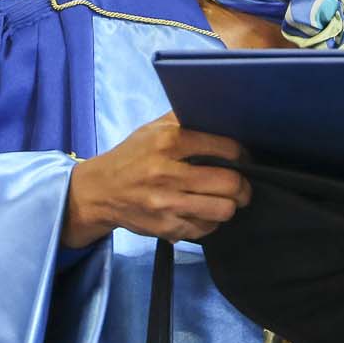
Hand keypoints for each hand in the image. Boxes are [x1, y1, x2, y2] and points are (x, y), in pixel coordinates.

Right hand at [63, 113, 251, 246]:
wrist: (100, 191)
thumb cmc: (132, 156)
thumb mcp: (153, 128)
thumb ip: (185, 119)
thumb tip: (220, 114)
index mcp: (167, 141)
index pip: (224, 147)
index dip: (240, 153)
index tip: (241, 157)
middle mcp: (167, 173)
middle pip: (229, 183)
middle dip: (243, 184)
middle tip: (242, 182)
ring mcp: (166, 204)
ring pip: (223, 209)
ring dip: (232, 204)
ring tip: (228, 198)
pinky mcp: (166, 228)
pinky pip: (206, 228)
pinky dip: (211, 220)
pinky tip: (205, 210)